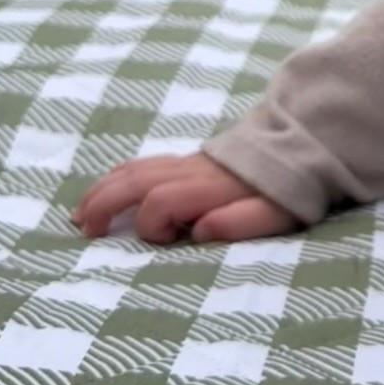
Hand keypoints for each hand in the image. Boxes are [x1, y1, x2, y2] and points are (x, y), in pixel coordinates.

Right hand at [71, 152, 296, 245]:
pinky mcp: (188, 160)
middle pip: (135, 179)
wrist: (304, 142)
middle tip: (84, 230)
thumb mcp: (279, 211)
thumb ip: (242, 222)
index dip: (152, 224)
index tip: (166, 242)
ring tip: (79, 216)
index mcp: (210, 186)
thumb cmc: (292, 187)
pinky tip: (103, 192)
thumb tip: (200, 231)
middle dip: (103, 202)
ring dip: (102, 190)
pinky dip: (116, 177)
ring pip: (134, 168)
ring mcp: (187, 161)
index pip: (161, 201)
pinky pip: (143, 163)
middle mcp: (192, 169)